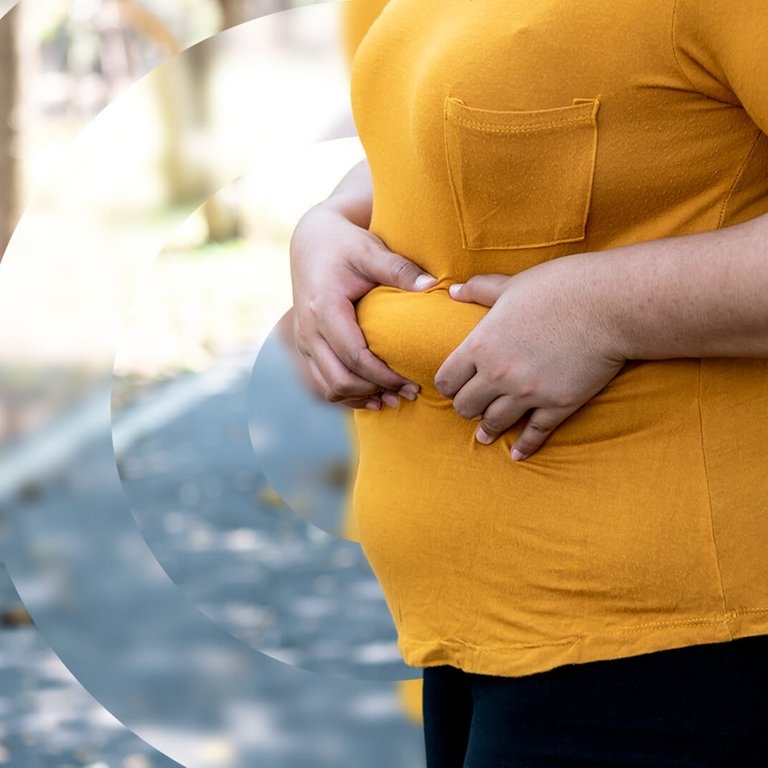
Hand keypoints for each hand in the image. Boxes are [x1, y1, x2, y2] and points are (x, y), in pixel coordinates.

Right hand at [290, 191, 435, 408]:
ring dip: (361, 398)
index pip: (354, 356)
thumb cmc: (345, 245)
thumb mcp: (371, 250)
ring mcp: (304, 341)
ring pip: (329, 388)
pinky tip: (374, 397)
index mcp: (324, 308)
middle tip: (410, 392)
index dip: (383, 376)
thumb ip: (400, 269)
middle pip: (340, 379)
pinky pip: (324, 383)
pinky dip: (348, 395)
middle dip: (376, 391)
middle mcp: (308, 329)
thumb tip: (433, 286)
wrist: (312, 242)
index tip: (413, 381)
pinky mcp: (306, 347)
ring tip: (394, 398)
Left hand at [434, 266, 624, 459]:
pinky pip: (534, 433)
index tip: (454, 386)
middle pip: (465, 406)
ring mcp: (528, 393)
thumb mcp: (512, 285)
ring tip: (485, 434)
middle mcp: (499, 374)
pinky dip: (524, 446)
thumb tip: (452, 290)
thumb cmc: (559, 287)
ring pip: (494, 423)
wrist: (610, 305)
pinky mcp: (558, 405)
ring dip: (488, 429)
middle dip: (466, 407)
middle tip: (471, 406)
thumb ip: (479, 289)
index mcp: (482, 345)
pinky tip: (517, 454)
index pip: (447, 379)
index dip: (448, 385)